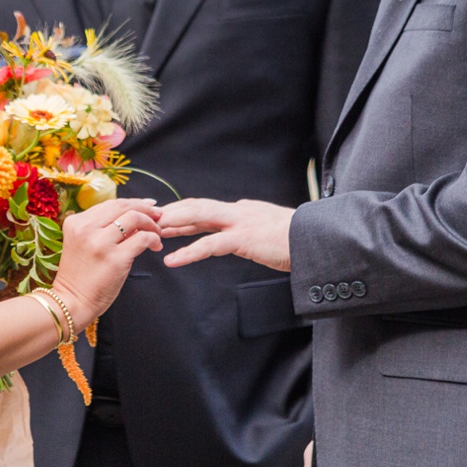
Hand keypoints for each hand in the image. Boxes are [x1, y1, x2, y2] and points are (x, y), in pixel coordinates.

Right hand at [50, 198, 162, 326]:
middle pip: (123, 206)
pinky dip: (154, 239)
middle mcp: (86, 228)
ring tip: (157, 233)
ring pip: (134, 218)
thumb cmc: (80, 276)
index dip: (133, 202)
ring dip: (151, 223)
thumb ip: (101, 228)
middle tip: (158, 215)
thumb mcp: (83, 244)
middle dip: (145, 208)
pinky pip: (142, 239)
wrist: (72, 302)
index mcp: (76, 222)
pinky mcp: (115, 258)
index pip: (110, 203)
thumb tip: (134, 216)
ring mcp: (100, 243)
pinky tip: (156, 246)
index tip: (147, 205)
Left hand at [157, 198, 294, 270]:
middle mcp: (238, 211)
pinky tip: (173, 260)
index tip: (163, 217)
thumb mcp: (269, 231)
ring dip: (174, 224)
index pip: (205, 208)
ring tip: (154, 233)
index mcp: (242, 210)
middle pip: (196, 206)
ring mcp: (240, 222)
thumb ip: (250, 230)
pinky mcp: (244, 239)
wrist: (317, 240)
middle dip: (171, 212)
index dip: (182, 212)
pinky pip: (210, 244)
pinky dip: (189, 252)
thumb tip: (237, 235)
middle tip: (148, 220)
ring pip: (199, 217)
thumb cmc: (297, 240)